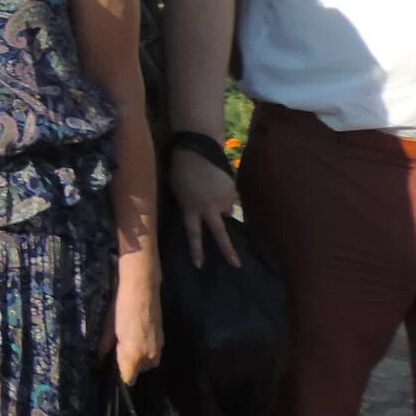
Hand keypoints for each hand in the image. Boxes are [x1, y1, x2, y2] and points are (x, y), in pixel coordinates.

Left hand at [113, 260, 162, 383]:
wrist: (143, 288)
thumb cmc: (122, 307)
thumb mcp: (110, 327)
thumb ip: (106, 345)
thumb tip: (100, 358)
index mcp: (133, 354)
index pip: (129, 377)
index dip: (122, 375)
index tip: (115, 367)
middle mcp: (149, 355)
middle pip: (140, 371)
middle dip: (131, 365)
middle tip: (120, 353)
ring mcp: (158, 347)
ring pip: (149, 362)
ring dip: (140, 358)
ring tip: (130, 345)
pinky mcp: (163, 338)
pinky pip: (155, 352)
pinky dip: (147, 350)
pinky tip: (139, 339)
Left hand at [169, 146, 240, 266]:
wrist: (198, 149)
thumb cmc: (180, 170)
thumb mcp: (179, 193)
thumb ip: (189, 207)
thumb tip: (203, 216)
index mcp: (190, 209)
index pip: (194, 234)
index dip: (196, 250)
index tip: (200, 266)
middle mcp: (208, 208)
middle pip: (219, 234)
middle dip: (228, 250)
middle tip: (237, 265)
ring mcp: (223, 199)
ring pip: (226, 212)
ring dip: (222, 207)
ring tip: (212, 191)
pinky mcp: (232, 190)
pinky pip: (230, 199)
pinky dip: (226, 195)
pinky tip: (218, 184)